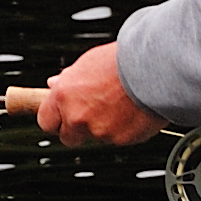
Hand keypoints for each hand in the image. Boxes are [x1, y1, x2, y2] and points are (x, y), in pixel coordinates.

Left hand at [37, 42, 162, 148]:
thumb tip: (54, 84)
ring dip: (104, 126)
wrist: (153, 67)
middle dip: (77, 129)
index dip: (55, 119)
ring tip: (119, 104)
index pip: (46, 122)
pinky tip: (132, 110)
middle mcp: (77, 117)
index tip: (61, 117)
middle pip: (68, 137)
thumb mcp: (86, 63)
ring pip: (96, 137)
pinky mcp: (121, 140)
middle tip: (93, 112)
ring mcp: (99, 131)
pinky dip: (124, 129)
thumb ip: (68, 80)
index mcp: (64, 96)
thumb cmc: (122, 61)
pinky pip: (118, 138)